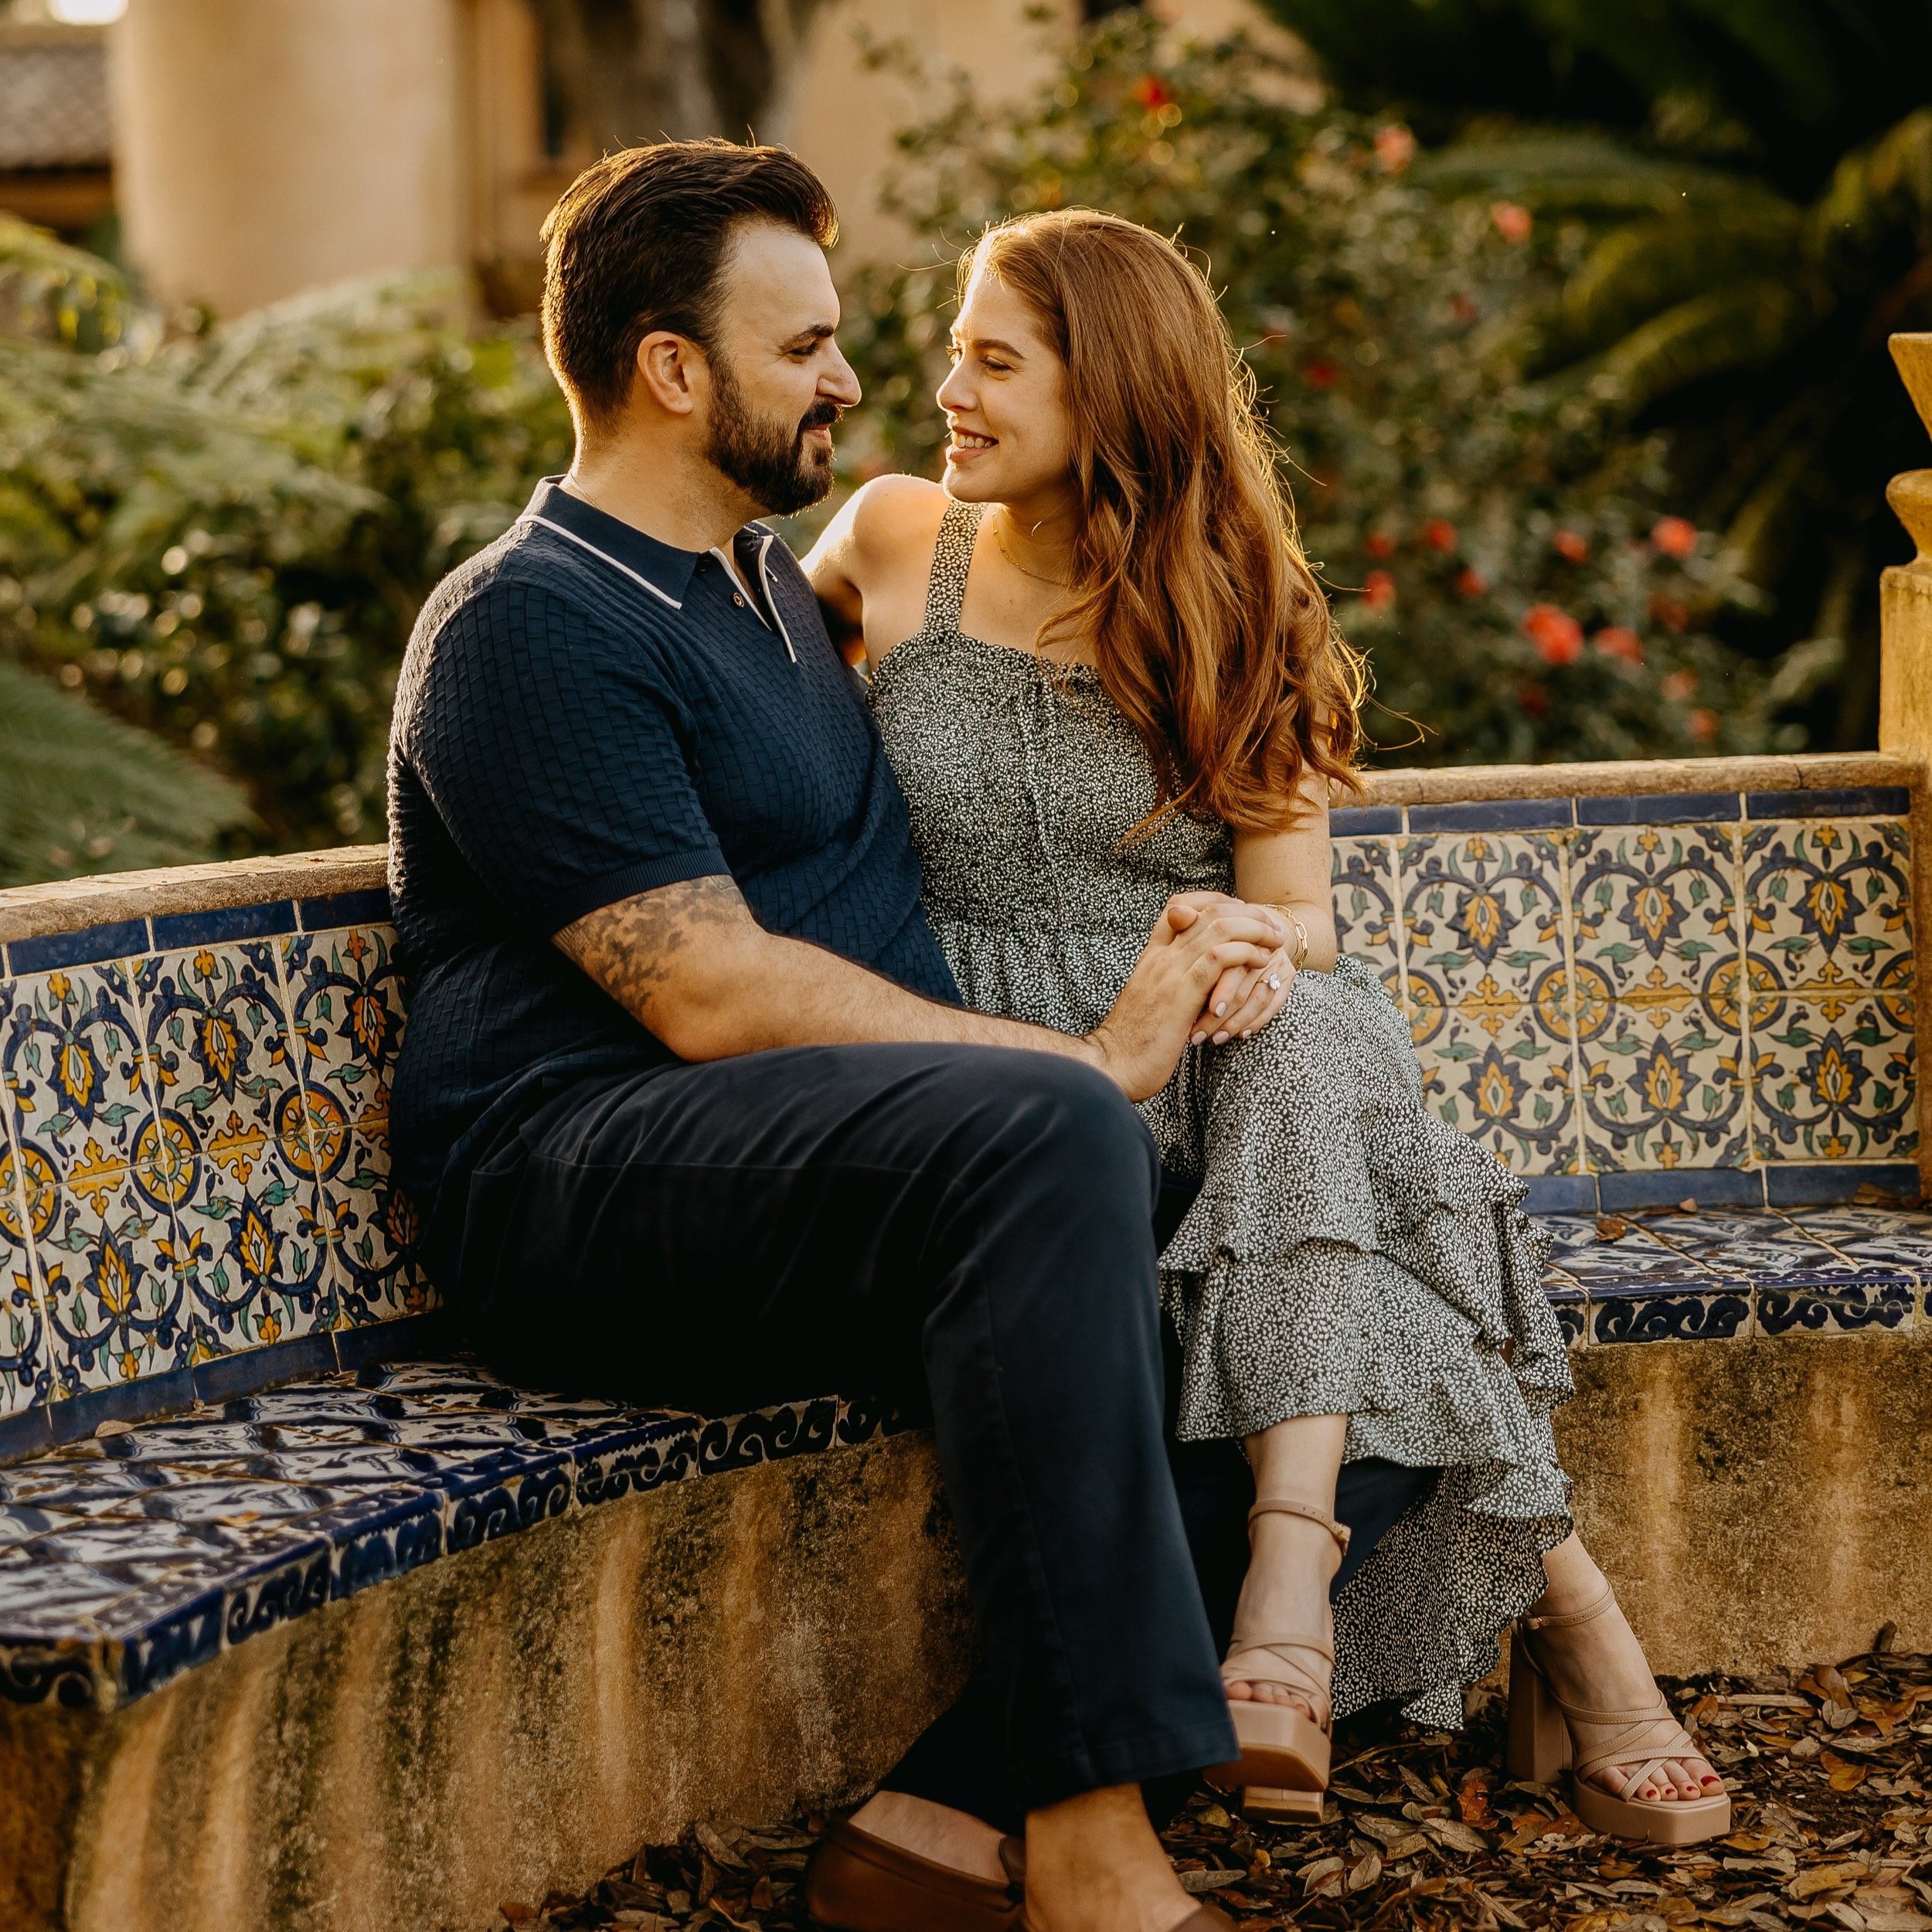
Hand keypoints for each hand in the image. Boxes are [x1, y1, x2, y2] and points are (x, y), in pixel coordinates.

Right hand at [1084, 894, 1280, 1100]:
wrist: (1112, 1066)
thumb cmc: (1132, 1044)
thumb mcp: (1149, 1003)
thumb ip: (1167, 985)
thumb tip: (1191, 985)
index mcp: (1151, 957)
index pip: (1179, 906)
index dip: (1214, 902)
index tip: (1239, 912)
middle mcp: (1160, 957)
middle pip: (1206, 911)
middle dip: (1245, 913)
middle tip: (1270, 926)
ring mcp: (1170, 972)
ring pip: (1218, 928)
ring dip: (1254, 930)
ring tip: (1274, 941)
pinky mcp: (1182, 993)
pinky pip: (1219, 958)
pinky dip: (1245, 953)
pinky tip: (1261, 962)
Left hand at [1194, 926, 1296, 1044]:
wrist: (1259, 928)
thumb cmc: (1220, 933)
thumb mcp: (1204, 927)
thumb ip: (1188, 923)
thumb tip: (1174, 913)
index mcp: (1239, 930)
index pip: (1224, 961)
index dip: (1207, 986)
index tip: (1185, 1011)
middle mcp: (1260, 944)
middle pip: (1240, 983)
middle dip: (1214, 1014)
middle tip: (1194, 1035)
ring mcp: (1276, 960)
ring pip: (1257, 997)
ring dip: (1233, 1022)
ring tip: (1212, 1039)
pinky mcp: (1286, 976)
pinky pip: (1274, 1004)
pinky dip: (1256, 1021)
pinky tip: (1240, 1035)